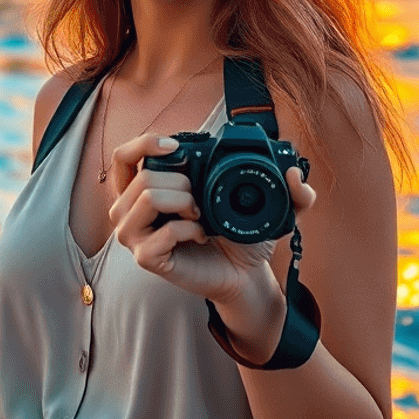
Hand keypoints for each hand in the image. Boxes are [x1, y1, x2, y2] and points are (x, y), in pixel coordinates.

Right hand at [107, 133, 316, 310]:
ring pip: (147, 196)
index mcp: (144, 187)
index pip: (123, 156)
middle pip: (142, 175)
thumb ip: (292, 186)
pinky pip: (164, 232)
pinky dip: (189, 229)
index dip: (145, 144)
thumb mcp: (265, 202)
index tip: (178, 148)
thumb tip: (295, 172)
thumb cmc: (241, 233)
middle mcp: (131, 209)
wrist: (245, 274)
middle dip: (181, 181)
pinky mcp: (147, 258)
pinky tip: (201, 235)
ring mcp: (135, 236)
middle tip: (200, 198)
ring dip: (183, 200)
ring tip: (200, 214)